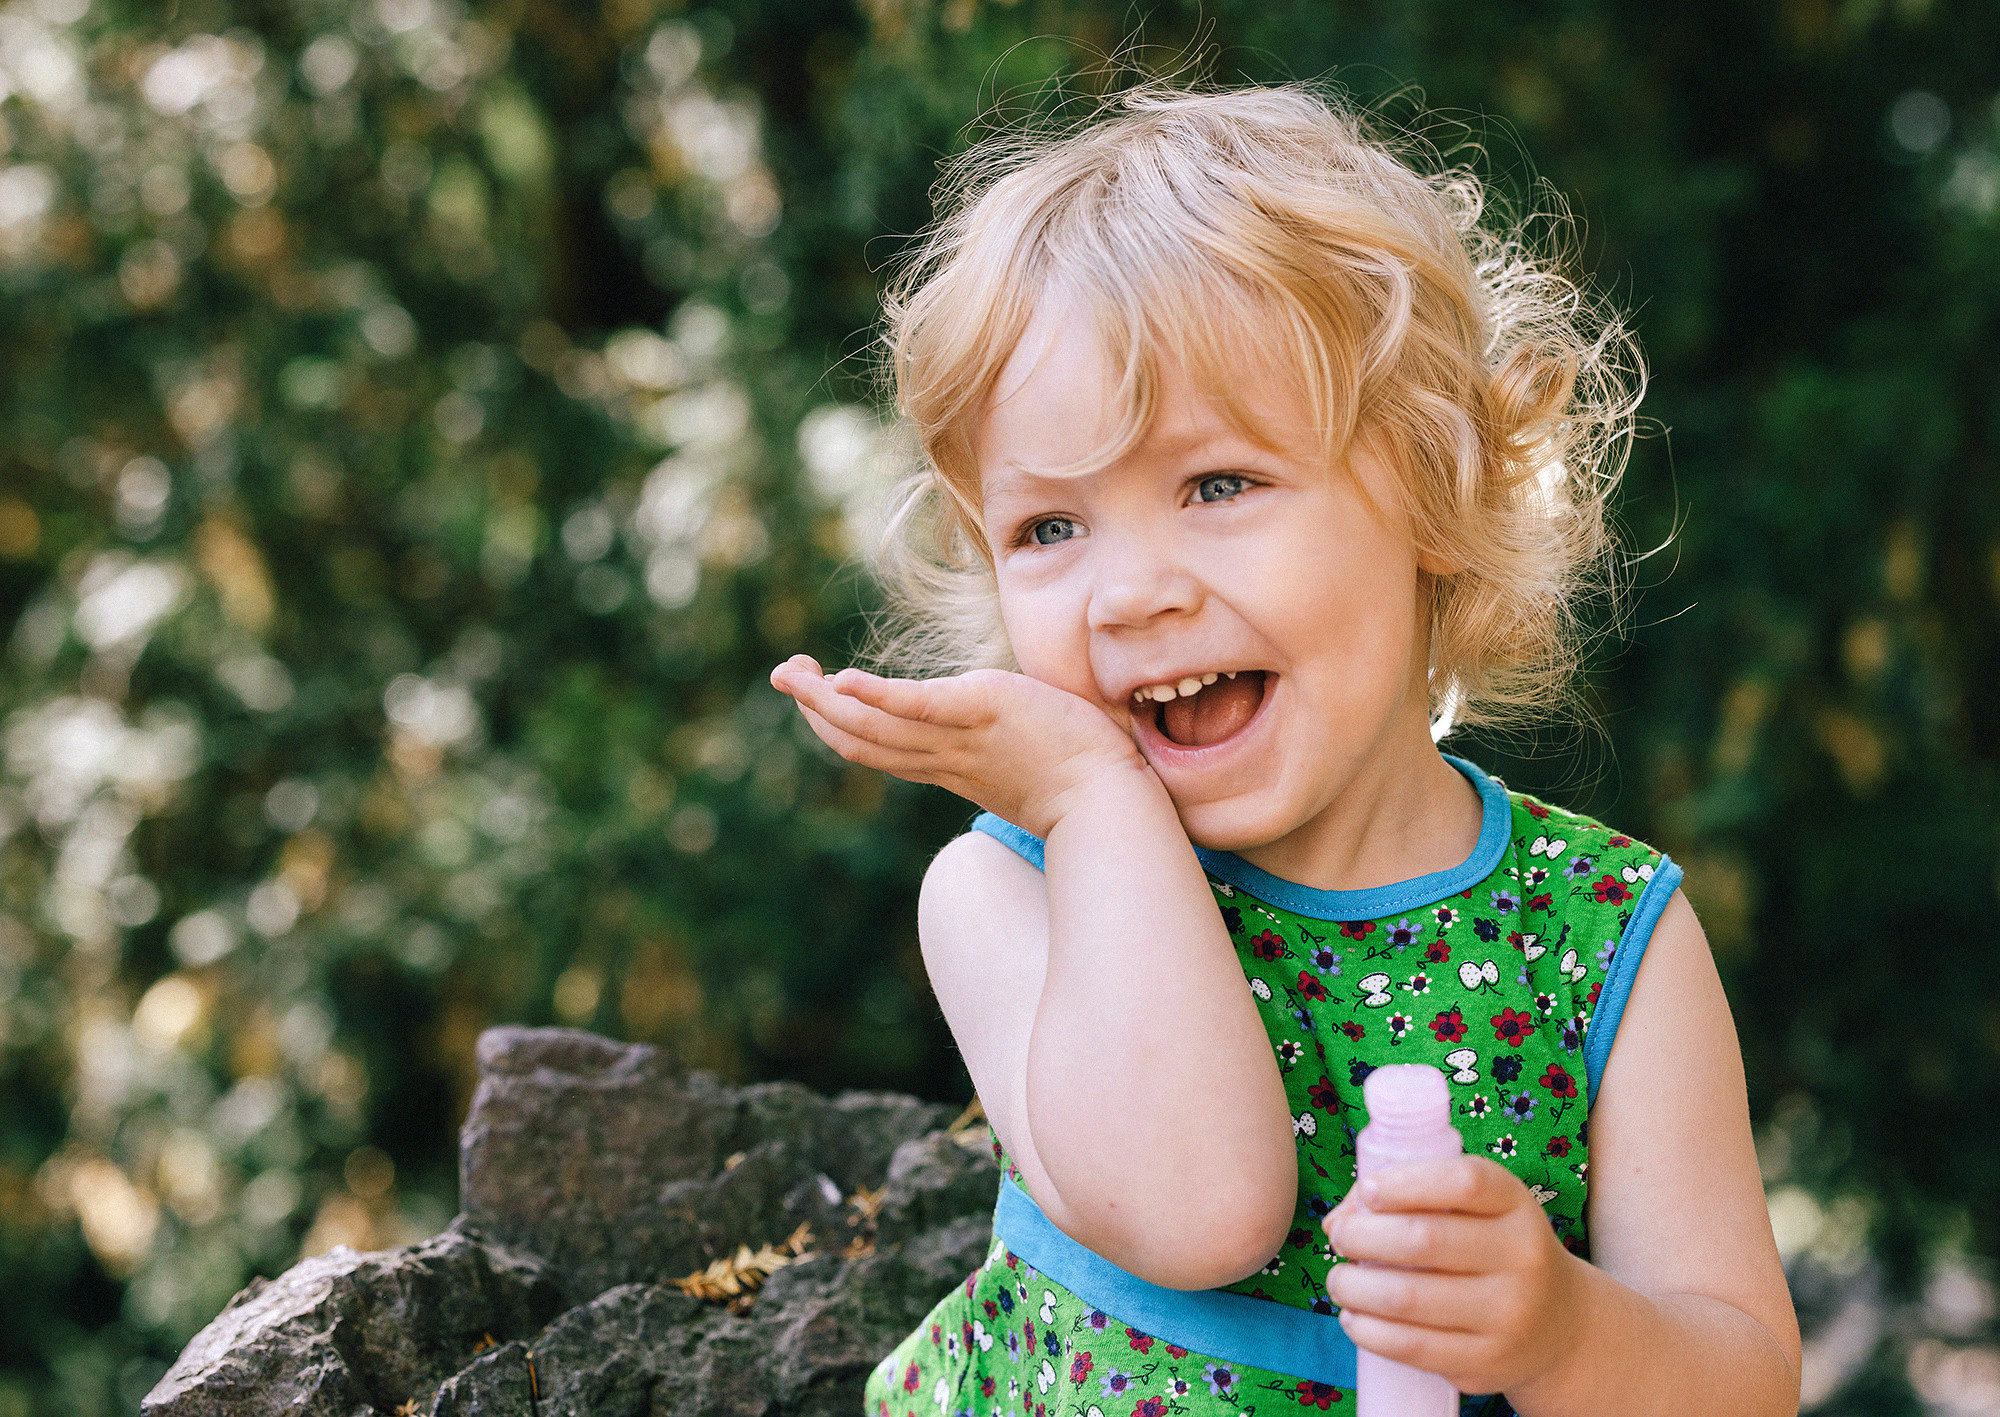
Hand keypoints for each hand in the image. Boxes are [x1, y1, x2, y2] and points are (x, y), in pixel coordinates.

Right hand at [768, 656, 1149, 837]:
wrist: (1110, 799)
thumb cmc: (1083, 781)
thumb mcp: (1025, 760)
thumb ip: (999, 744)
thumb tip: (1002, 727)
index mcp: (948, 767)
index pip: (879, 747)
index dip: (840, 724)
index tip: (820, 696)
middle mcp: (942, 756)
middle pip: (860, 739)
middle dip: (815, 708)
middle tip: (783, 675)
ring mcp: (958, 737)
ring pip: (873, 726)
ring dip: (824, 700)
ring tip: (789, 673)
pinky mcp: (982, 711)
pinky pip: (917, 706)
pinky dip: (877, 696)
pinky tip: (843, 680)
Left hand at [1321, 1155, 1582, 1396]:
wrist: (1558, 1324)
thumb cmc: (1491, 1249)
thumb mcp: (1473, 1209)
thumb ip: (1407, 1196)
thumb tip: (1338, 1222)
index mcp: (1515, 1204)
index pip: (1463, 1183)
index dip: (1404, 1183)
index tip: (1367, 1191)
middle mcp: (1522, 1257)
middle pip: (1423, 1240)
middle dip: (1361, 1236)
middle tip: (1341, 1238)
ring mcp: (1507, 1314)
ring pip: (1407, 1298)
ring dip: (1353, 1286)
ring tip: (1339, 1280)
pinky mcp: (1486, 1361)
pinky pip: (1410, 1347)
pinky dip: (1367, 1330)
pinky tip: (1353, 1317)